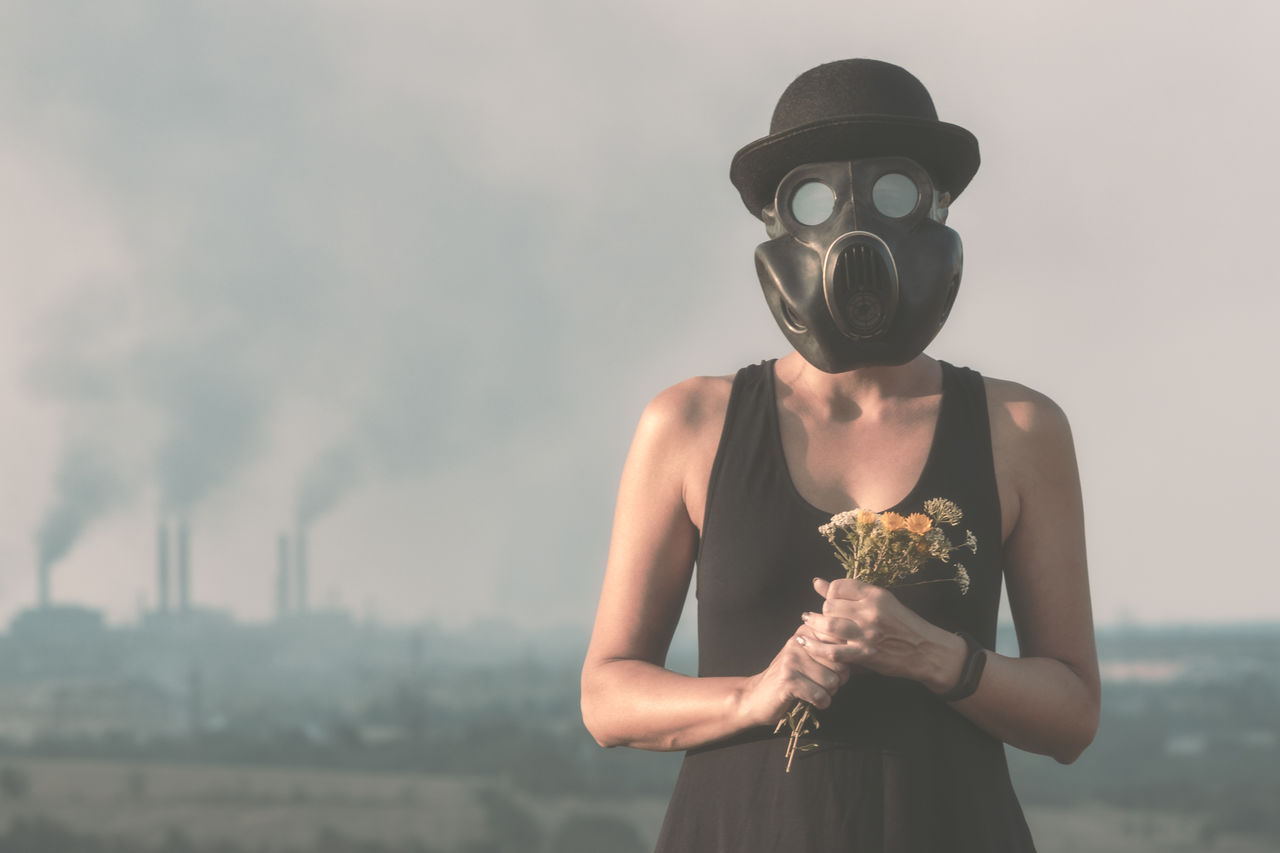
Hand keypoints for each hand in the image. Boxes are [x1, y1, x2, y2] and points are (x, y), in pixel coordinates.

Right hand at [734, 625, 849, 728]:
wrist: (756, 697)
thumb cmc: (791, 678)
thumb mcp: (808, 656)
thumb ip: (830, 648)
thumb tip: (862, 649)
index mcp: (806, 631)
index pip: (841, 643)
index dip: (843, 662)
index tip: (831, 669)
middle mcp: (798, 642)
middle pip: (841, 663)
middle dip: (838, 679)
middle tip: (823, 684)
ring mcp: (792, 660)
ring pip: (832, 682)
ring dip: (828, 693)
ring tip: (814, 691)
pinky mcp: (788, 680)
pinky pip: (820, 695)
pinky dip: (820, 703)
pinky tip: (811, 701)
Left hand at [799, 577, 962, 688]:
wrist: (926, 651)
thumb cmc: (904, 624)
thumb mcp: (882, 601)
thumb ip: (851, 593)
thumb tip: (817, 582)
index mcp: (876, 595)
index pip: (839, 586)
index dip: (830, 592)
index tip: (831, 599)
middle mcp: (870, 612)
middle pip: (830, 606)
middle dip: (823, 610)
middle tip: (821, 614)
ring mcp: (867, 634)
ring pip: (828, 625)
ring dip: (814, 624)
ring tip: (808, 622)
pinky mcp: (864, 655)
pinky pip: (832, 651)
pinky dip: (816, 647)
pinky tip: (805, 643)